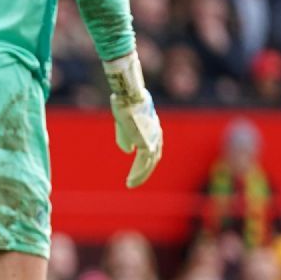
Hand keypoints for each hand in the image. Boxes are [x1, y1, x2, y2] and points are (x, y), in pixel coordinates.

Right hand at [103, 52, 162, 187]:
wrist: (128, 95)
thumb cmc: (124, 103)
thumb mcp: (124, 121)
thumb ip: (126, 136)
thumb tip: (129, 151)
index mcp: (152, 128)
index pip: (151, 149)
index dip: (143, 160)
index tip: (136, 169)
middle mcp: (156, 135)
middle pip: (153, 159)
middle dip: (143, 171)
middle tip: (133, 181)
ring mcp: (153, 140)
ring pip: (149, 163)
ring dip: (140, 175)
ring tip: (131, 184)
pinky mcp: (147, 144)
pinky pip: (144, 163)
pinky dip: (138, 173)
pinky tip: (131, 180)